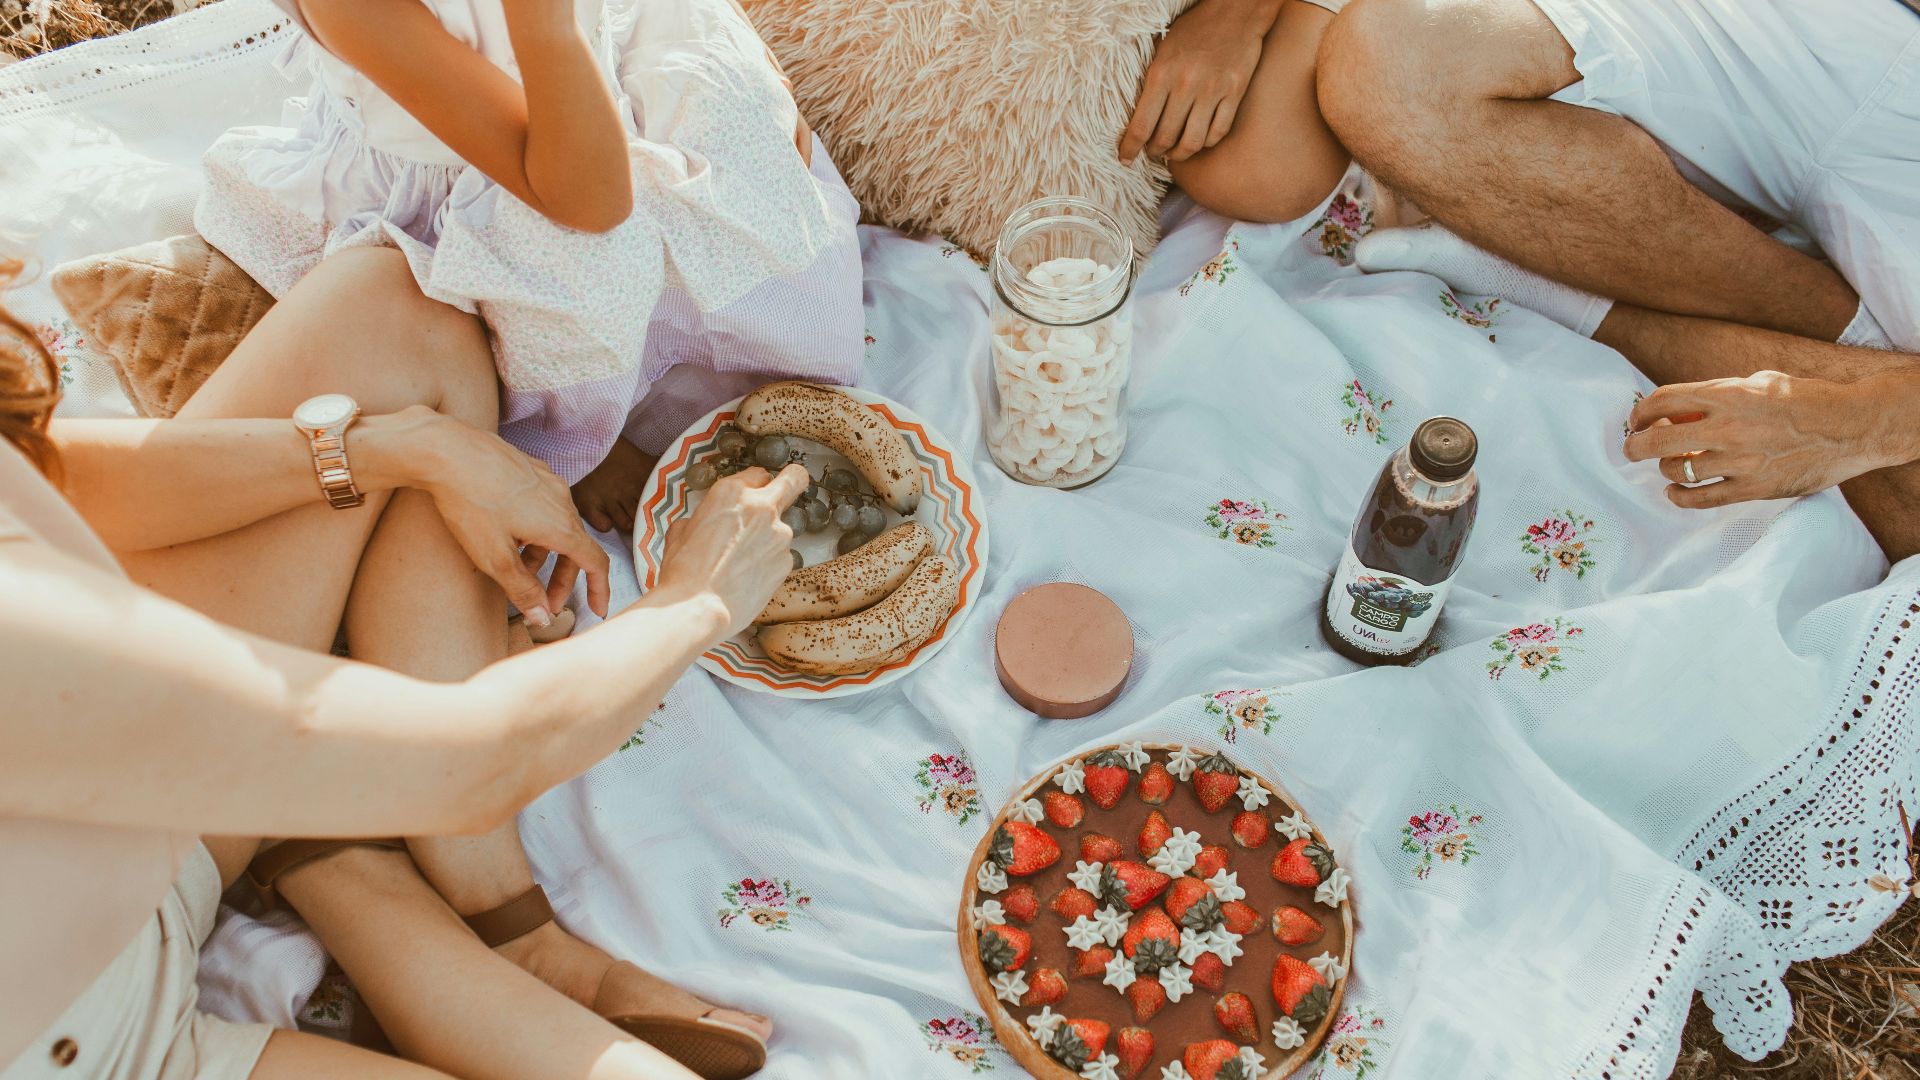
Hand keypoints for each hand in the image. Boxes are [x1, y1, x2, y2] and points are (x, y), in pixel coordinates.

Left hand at [400, 410, 611, 622]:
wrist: (446, 450)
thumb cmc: (470, 503)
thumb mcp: (495, 557)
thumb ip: (523, 590)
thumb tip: (544, 618)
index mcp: (560, 525)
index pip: (596, 563)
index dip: (600, 590)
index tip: (598, 610)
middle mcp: (562, 501)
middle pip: (576, 547)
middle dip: (563, 579)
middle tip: (545, 602)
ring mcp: (547, 482)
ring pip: (558, 526)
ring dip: (545, 555)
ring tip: (518, 569)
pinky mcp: (530, 470)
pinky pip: (544, 507)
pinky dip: (536, 530)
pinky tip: (509, 533)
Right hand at [653, 464, 808, 638]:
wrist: (698, 608)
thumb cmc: (683, 571)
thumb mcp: (682, 530)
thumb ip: (706, 515)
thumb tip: (710, 521)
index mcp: (731, 492)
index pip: (758, 474)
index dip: (753, 486)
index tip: (751, 496)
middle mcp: (761, 507)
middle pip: (795, 479)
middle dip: (793, 482)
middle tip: (786, 493)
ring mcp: (779, 535)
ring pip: (783, 527)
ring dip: (769, 539)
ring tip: (742, 563)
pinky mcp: (786, 562)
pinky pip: (781, 556)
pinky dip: (769, 564)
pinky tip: (748, 578)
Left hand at [1119, 0, 1277, 164]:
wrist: (1234, 11)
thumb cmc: (1193, 29)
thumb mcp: (1162, 50)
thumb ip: (1152, 82)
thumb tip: (1137, 116)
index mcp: (1161, 74)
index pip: (1141, 125)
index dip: (1130, 148)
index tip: (1125, 159)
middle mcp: (1185, 85)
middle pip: (1165, 138)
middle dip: (1155, 152)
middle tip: (1153, 151)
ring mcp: (1213, 91)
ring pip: (1192, 142)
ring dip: (1179, 154)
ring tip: (1174, 152)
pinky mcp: (1235, 93)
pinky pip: (1218, 132)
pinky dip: (1206, 143)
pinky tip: (1199, 139)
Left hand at [1623, 371, 1905, 508]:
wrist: (1852, 426)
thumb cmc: (1805, 399)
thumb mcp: (1758, 382)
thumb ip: (1718, 394)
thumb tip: (1679, 410)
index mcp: (1728, 394)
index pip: (1663, 401)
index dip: (1641, 412)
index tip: (1636, 420)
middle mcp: (1729, 427)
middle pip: (1658, 440)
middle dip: (1636, 446)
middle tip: (1632, 449)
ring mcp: (1741, 460)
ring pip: (1677, 472)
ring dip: (1666, 469)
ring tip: (1671, 466)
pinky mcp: (1754, 488)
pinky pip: (1703, 499)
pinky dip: (1681, 498)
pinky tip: (1676, 493)